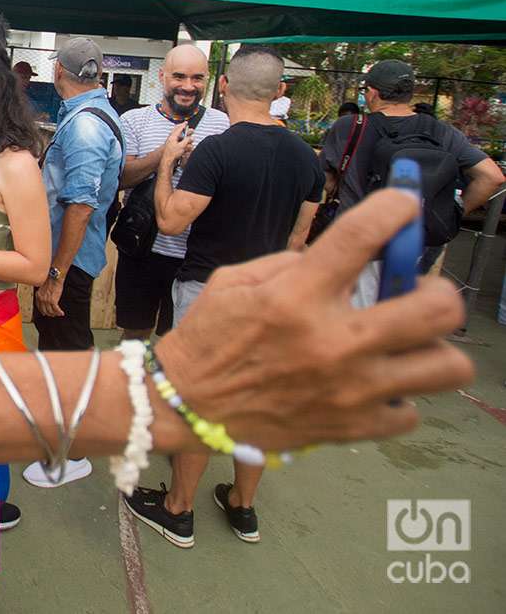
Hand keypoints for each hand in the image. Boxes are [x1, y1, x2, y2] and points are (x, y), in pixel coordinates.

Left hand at [35, 275, 64, 316]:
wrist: (54, 277)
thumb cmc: (50, 279)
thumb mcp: (43, 287)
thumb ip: (43, 292)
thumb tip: (46, 296)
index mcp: (38, 295)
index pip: (39, 306)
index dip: (42, 311)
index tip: (44, 313)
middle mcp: (41, 299)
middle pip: (44, 310)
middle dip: (49, 314)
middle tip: (53, 315)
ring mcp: (47, 301)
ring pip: (50, 311)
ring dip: (55, 314)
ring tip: (58, 314)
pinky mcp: (53, 301)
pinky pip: (56, 309)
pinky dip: (59, 312)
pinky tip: (61, 313)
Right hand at [158, 189, 472, 451]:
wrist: (185, 405)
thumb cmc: (209, 336)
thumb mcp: (235, 281)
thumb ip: (293, 264)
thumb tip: (348, 257)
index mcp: (296, 295)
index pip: (364, 235)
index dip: (397, 208)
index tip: (404, 206)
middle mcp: (332, 340)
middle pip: (438, 308)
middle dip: (437, 290)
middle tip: (414, 293)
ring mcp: (349, 389)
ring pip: (447, 366)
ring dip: (433, 348)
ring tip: (405, 345)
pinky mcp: (351, 427)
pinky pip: (412, 411)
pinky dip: (399, 397)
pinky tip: (373, 384)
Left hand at [161, 125, 191, 165]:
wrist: (167, 161)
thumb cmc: (172, 154)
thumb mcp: (182, 146)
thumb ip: (187, 140)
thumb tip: (190, 138)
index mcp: (172, 136)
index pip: (178, 128)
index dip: (183, 125)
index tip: (186, 122)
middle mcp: (172, 139)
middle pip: (180, 133)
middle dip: (186, 132)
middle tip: (191, 131)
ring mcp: (172, 143)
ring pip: (180, 138)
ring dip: (186, 140)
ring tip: (190, 142)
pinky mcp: (173, 147)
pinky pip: (180, 144)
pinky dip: (184, 144)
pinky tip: (186, 147)